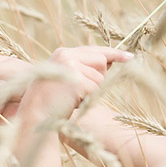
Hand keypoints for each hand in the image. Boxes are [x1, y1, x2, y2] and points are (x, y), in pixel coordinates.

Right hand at [18, 46, 132, 118]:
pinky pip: (95, 89)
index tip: (130, 57)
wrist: (35, 116)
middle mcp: (66, 55)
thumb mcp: (67, 79)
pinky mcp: (76, 80)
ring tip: (71, 97)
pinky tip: (72, 101)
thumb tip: (111, 62)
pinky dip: (88, 99)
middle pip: (102, 61)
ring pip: (100, 78)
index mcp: (63, 53)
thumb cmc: (52, 101)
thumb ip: (85, 68)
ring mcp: (71, 66)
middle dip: (98, 78)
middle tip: (78, 90)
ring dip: (91, 92)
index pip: (95, 49)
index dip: (115, 53)